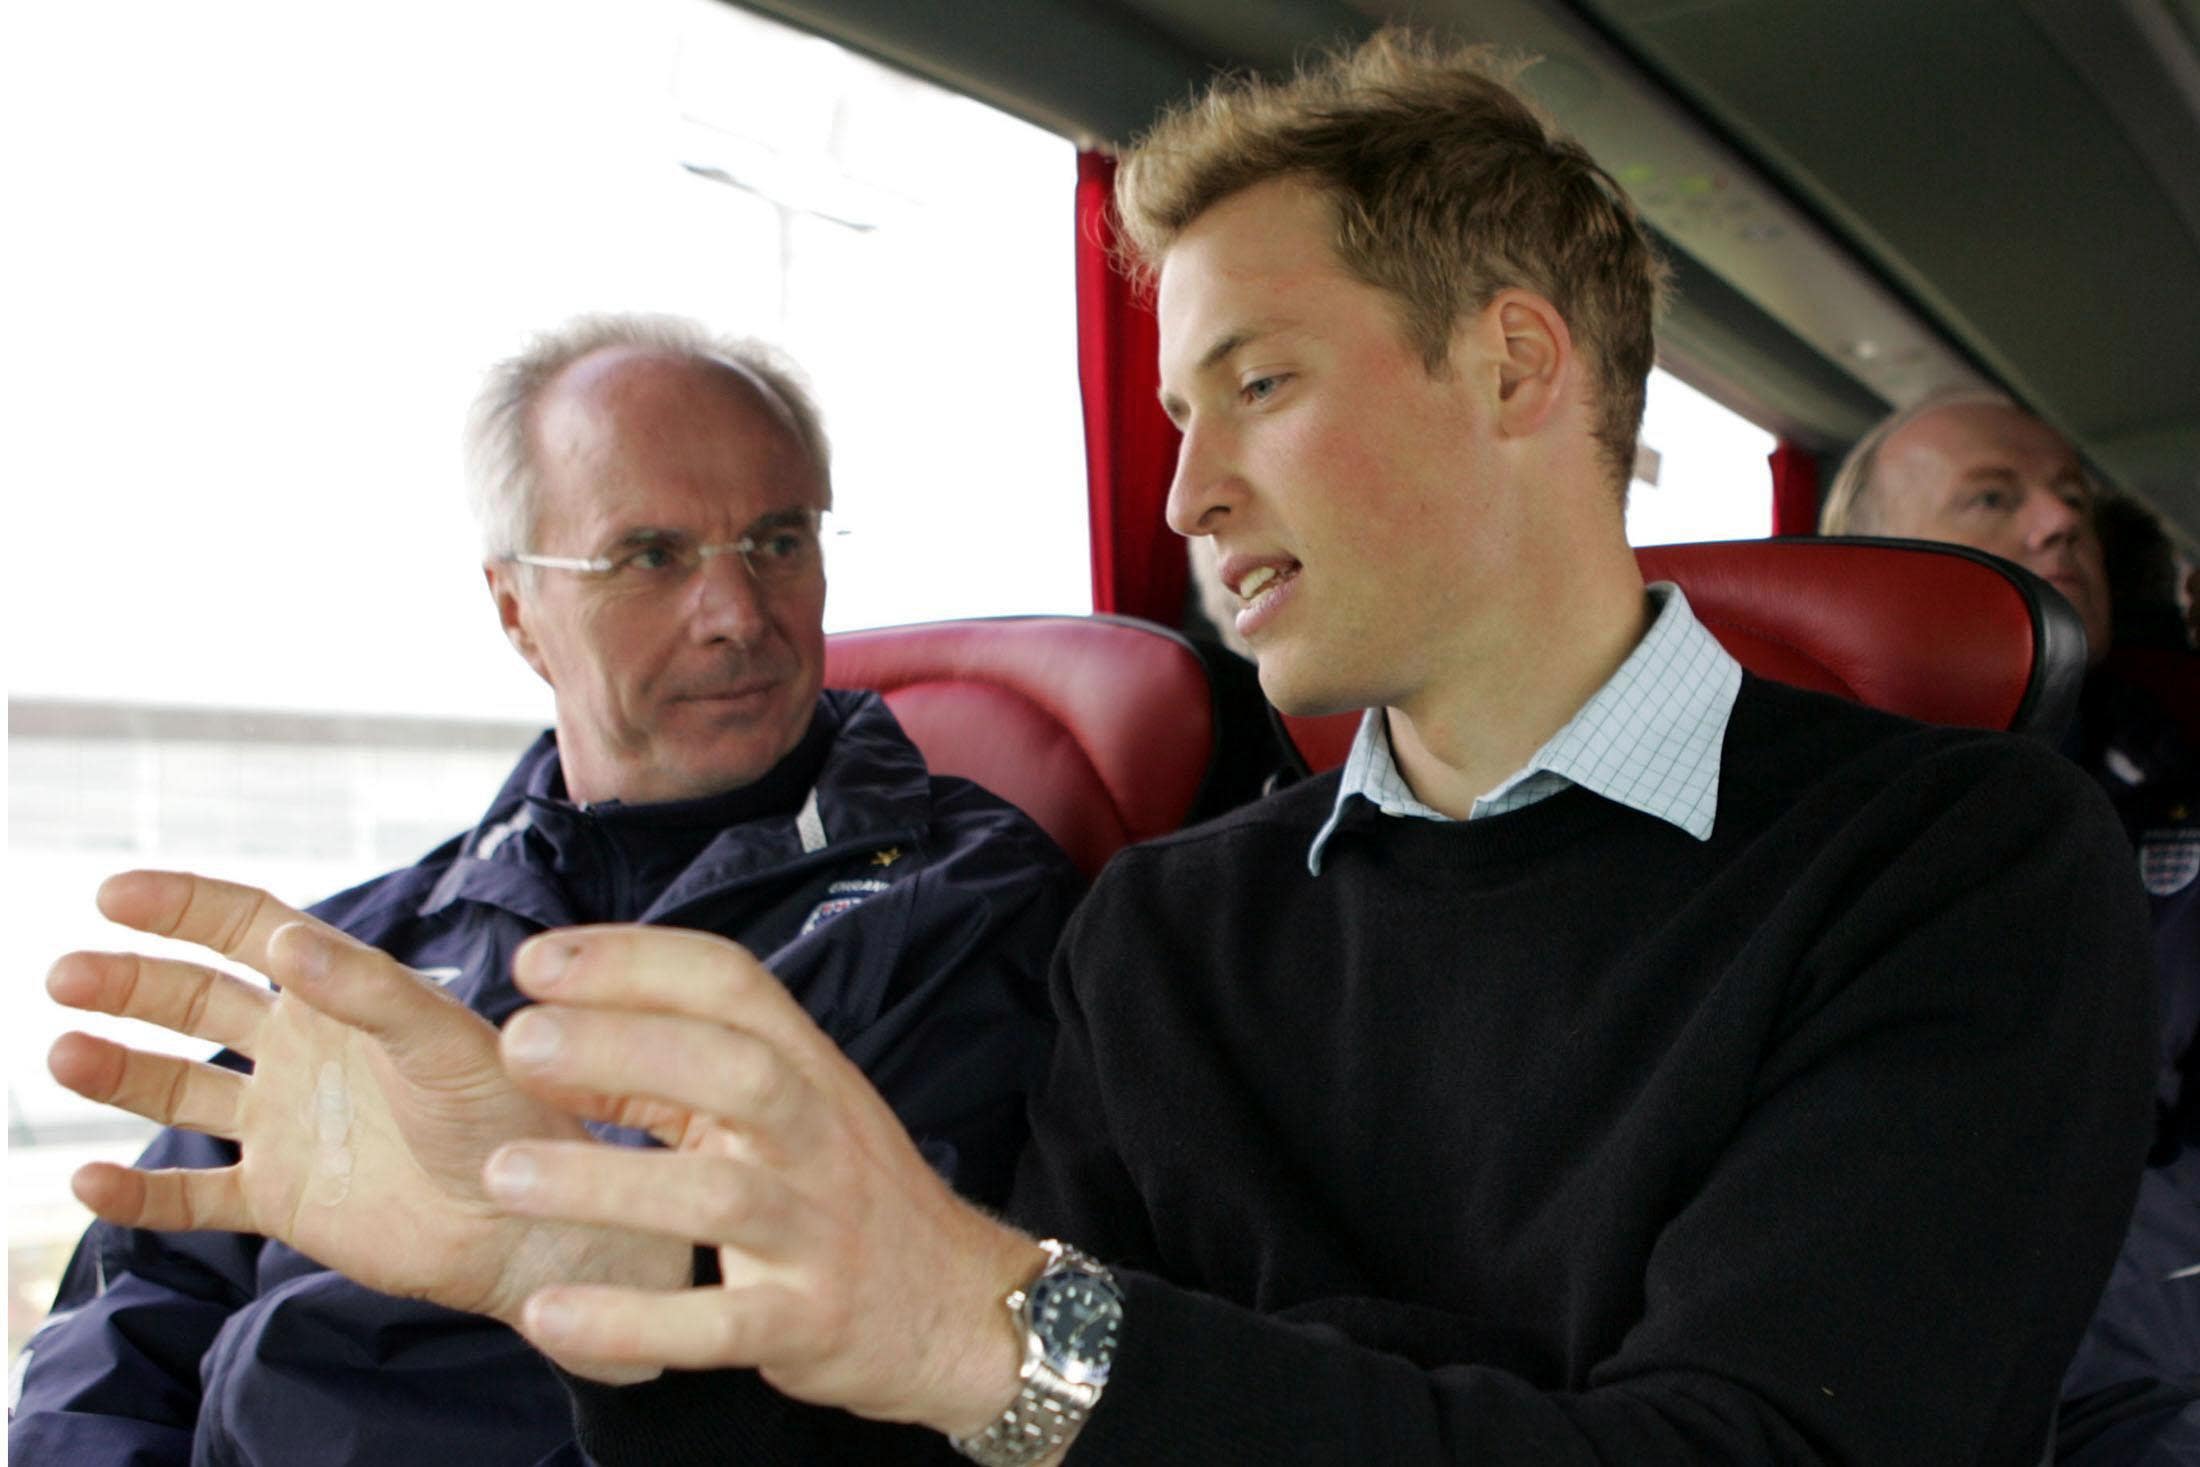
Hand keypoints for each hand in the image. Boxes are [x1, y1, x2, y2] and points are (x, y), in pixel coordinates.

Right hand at [45, 870, 690, 1344]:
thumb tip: (285, 939)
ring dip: (118, 1070)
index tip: (114, 894)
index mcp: (343, 996)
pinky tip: (90, 1182)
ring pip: (178, 1090)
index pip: (248, 930)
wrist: (530, 1220)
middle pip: (194, 1000)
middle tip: (66, 975)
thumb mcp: (443, 1040)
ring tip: (64, 1053)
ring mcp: (287, 1125)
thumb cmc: (508, 1115)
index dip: (183, 906)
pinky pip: (192, 1196)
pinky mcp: (281, 1200)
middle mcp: (304, 1051)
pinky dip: (138, 1195)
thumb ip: (368, 991)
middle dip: (129, 983)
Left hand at [483, 925, 1044, 1434]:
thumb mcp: (778, 1111)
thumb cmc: (839, 1190)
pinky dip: (634, 1321)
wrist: (954, 1305)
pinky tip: (550, 1315)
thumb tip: (544, 1036)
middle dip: (625, 1045)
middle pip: (735, 1070)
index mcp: (805, 1067)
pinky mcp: (810, 1321)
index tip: (534, 961)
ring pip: (721, 1196)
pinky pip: (721, 1325)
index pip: (731, 984)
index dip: (635, 961)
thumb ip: (669, 1074)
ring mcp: (819, 1230)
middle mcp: (819, 1136)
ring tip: (504, 1175)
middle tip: (519, 1043)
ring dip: (607, 1182)